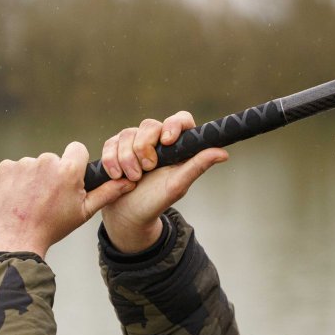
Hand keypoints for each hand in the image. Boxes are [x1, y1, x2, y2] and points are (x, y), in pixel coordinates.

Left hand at [0, 141, 133, 257]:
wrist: (16, 239)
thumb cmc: (53, 227)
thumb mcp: (84, 212)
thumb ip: (107, 193)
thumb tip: (130, 181)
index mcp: (69, 170)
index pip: (77, 149)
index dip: (75, 163)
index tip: (69, 179)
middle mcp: (46, 161)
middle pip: (54, 160)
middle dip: (52, 174)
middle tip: (48, 199)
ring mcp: (23, 163)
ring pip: (33, 165)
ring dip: (33, 179)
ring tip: (30, 202)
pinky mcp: (4, 168)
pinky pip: (14, 169)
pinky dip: (15, 181)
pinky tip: (16, 199)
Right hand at [100, 111, 228, 252]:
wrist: (127, 215)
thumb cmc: (155, 202)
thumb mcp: (177, 185)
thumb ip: (197, 166)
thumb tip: (223, 153)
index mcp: (177, 146)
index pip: (180, 119)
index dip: (173, 124)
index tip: (167, 140)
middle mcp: (157, 139)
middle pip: (149, 125)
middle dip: (143, 149)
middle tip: (145, 171)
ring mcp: (134, 142)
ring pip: (127, 134)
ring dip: (127, 159)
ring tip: (131, 179)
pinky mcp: (115, 147)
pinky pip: (110, 143)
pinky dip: (112, 160)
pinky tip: (116, 175)